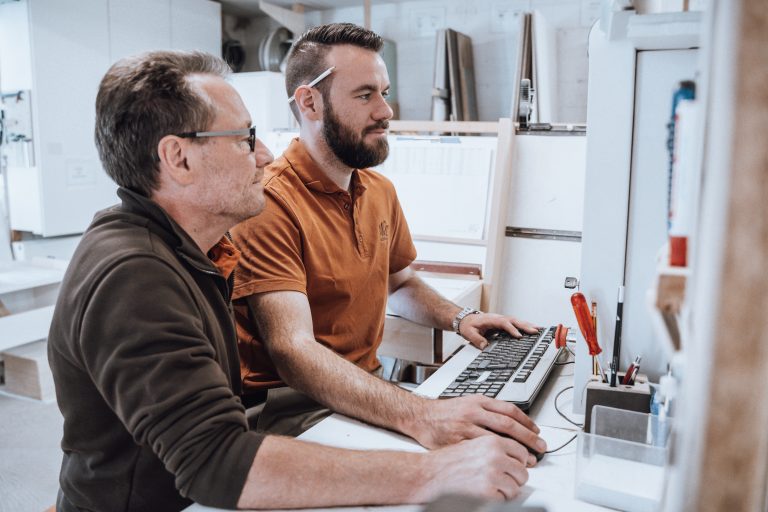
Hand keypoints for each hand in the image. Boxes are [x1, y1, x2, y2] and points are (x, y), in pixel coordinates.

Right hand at [404, 395, 545, 463]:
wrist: (422, 417)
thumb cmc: (445, 412)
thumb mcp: (469, 402)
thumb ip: (489, 409)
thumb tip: (512, 419)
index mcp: (478, 401)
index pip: (509, 410)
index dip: (526, 422)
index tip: (537, 432)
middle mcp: (474, 412)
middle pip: (508, 425)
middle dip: (528, 437)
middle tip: (540, 447)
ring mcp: (466, 428)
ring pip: (498, 440)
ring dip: (516, 451)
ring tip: (528, 460)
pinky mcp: (458, 442)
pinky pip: (482, 452)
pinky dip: (496, 459)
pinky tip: (505, 465)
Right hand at [414, 436, 529, 501]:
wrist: (432, 471)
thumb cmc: (449, 457)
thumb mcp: (474, 440)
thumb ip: (495, 444)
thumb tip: (517, 453)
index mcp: (492, 441)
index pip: (521, 450)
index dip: (524, 459)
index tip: (529, 462)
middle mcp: (494, 455)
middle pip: (523, 470)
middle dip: (517, 476)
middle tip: (509, 478)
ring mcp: (492, 473)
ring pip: (517, 485)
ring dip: (509, 489)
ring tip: (496, 486)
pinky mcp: (487, 490)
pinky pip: (505, 498)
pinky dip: (499, 499)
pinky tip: (488, 492)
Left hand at [458, 312, 538, 348]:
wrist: (466, 319)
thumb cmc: (468, 325)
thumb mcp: (469, 333)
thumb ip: (476, 339)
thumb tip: (484, 346)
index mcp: (491, 319)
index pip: (503, 323)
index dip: (512, 329)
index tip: (519, 336)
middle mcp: (498, 318)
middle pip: (514, 320)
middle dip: (524, 326)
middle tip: (535, 331)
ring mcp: (502, 319)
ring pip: (516, 321)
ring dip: (527, 325)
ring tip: (538, 330)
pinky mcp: (504, 323)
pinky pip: (515, 323)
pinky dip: (524, 326)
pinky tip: (532, 329)